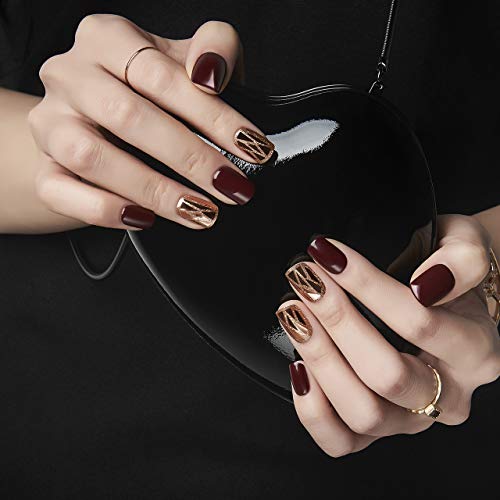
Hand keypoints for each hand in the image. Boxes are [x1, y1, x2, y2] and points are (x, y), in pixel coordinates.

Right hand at [28, 15, 272, 230]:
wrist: (93, 121)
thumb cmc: (150, 93)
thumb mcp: (187, 62)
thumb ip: (213, 50)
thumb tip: (211, 72)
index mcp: (106, 39)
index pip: (160, 74)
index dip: (212, 114)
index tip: (251, 146)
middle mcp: (70, 75)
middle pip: (128, 116)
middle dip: (189, 157)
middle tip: (231, 186)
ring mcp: (50, 123)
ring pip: (92, 157)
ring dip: (154, 189)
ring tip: (201, 211)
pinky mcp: (44, 169)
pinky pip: (63, 192)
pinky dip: (105, 210)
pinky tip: (145, 219)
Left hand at [277, 214, 499, 456]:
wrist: (445, 299)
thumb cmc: (447, 273)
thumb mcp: (465, 245)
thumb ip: (462, 259)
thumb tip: (427, 284)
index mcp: (474, 350)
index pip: (420, 324)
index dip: (368, 287)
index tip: (330, 257)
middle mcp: (448, 394)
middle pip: (388, 376)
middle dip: (337, 323)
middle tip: (307, 282)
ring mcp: (411, 419)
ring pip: (364, 413)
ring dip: (320, 360)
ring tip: (295, 315)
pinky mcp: (377, 430)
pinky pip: (342, 441)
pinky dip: (313, 410)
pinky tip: (298, 366)